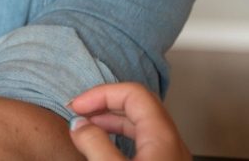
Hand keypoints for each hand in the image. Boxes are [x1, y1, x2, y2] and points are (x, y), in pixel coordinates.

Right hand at [68, 82, 190, 160]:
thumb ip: (95, 145)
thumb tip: (78, 125)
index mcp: (163, 136)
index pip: (133, 93)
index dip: (101, 94)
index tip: (77, 106)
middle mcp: (171, 143)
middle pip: (137, 106)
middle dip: (104, 104)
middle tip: (78, 112)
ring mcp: (169, 157)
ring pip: (140, 126)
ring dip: (110, 121)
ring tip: (86, 128)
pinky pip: (142, 143)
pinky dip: (119, 137)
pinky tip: (104, 147)